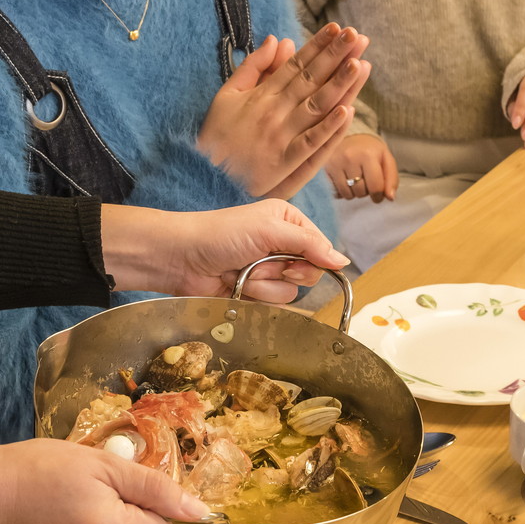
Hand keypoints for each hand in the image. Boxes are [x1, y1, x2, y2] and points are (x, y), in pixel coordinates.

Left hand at [100, 198, 348, 302]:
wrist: (182, 258)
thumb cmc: (221, 234)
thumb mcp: (269, 229)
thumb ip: (309, 244)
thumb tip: (342, 261)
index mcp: (288, 221)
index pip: (320, 246)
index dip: (314, 258)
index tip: (295, 259)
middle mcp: (281, 244)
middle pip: (309, 272)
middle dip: (285, 272)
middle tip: (264, 263)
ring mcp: (267, 269)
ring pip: (291, 290)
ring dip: (265, 284)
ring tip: (243, 272)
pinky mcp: (254, 290)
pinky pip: (272, 302)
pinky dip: (255, 295)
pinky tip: (237, 284)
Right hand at [196, 25, 370, 197]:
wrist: (201, 175)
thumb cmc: (217, 136)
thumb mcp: (227, 94)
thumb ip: (254, 66)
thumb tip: (278, 39)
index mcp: (262, 94)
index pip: (296, 65)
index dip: (318, 46)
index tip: (337, 29)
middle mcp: (273, 112)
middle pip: (310, 80)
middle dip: (335, 56)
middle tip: (356, 36)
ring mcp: (280, 137)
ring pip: (315, 107)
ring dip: (338, 85)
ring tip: (359, 64)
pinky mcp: (283, 164)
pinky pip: (309, 144)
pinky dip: (327, 129)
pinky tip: (346, 112)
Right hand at [325, 134, 398, 201]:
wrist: (349, 137)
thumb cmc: (370, 151)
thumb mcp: (386, 160)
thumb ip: (391, 179)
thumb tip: (390, 198)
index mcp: (368, 155)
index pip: (375, 187)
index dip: (378, 196)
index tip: (378, 195)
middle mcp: (350, 158)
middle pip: (361, 192)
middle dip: (366, 192)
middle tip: (366, 182)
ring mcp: (336, 163)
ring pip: (348, 194)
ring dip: (354, 193)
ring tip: (356, 181)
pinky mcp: (326, 168)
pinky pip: (336, 192)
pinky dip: (343, 192)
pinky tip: (346, 181)